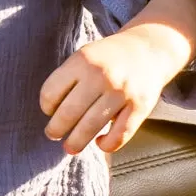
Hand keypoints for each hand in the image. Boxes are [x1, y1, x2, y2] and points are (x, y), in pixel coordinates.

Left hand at [40, 0, 195, 156]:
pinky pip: (119, 135)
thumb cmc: (108, 58)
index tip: (50, 111)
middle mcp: (101, 75)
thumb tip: (52, 116)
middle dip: (55, 129)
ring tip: (70, 147)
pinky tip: (100, 143)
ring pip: (90, 127)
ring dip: (76, 142)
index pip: (51, 92)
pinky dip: (107, 145)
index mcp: (82, 61)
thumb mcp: (84, 56)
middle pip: (68, 113)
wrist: (149, 48)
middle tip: (53, 134)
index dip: (47, 106)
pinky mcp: (140, 106)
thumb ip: (68, 80)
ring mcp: (122, 92)